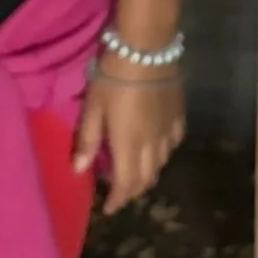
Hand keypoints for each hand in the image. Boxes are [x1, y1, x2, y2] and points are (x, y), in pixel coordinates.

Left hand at [72, 55, 187, 208]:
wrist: (146, 48)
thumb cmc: (113, 77)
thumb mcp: (92, 108)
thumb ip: (87, 140)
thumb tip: (79, 170)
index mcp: (128, 146)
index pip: (124, 184)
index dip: (117, 200)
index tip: (108, 208)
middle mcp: (152, 145)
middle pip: (145, 178)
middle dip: (131, 190)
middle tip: (119, 192)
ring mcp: (168, 131)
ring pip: (161, 163)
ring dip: (147, 174)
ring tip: (135, 172)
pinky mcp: (179, 115)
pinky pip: (173, 143)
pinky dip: (163, 153)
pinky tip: (157, 146)